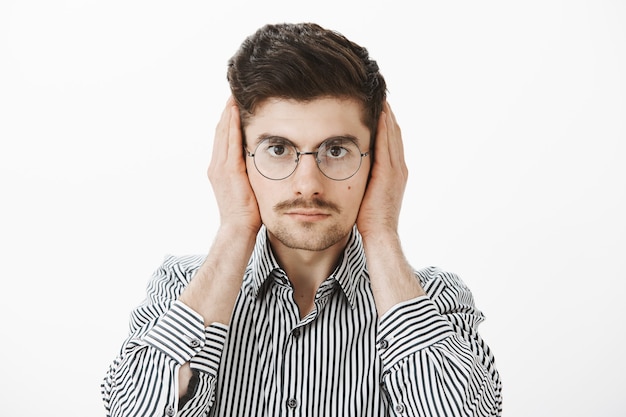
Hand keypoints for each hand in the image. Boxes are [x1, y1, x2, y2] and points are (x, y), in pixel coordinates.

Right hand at [207, 97, 261, 233]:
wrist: (238, 228)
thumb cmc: (246, 212)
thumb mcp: (247, 186)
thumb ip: (249, 171)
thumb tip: (260, 160)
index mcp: (220, 169)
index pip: (223, 138)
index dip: (227, 120)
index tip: (234, 103)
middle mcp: (217, 165)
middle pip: (220, 131)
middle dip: (226, 111)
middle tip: (232, 92)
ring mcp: (220, 167)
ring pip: (223, 132)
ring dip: (228, 113)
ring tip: (233, 96)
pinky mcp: (228, 170)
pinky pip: (230, 142)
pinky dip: (231, 125)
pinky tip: (235, 112)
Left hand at [356, 101, 407, 238]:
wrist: (380, 234)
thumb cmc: (370, 220)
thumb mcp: (367, 194)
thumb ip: (364, 179)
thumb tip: (351, 169)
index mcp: (395, 173)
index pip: (391, 142)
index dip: (387, 124)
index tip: (379, 108)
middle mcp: (399, 168)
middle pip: (394, 133)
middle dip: (388, 115)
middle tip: (381, 96)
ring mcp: (396, 170)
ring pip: (392, 134)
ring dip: (387, 115)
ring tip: (381, 98)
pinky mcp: (389, 173)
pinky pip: (387, 144)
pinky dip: (385, 127)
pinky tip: (380, 113)